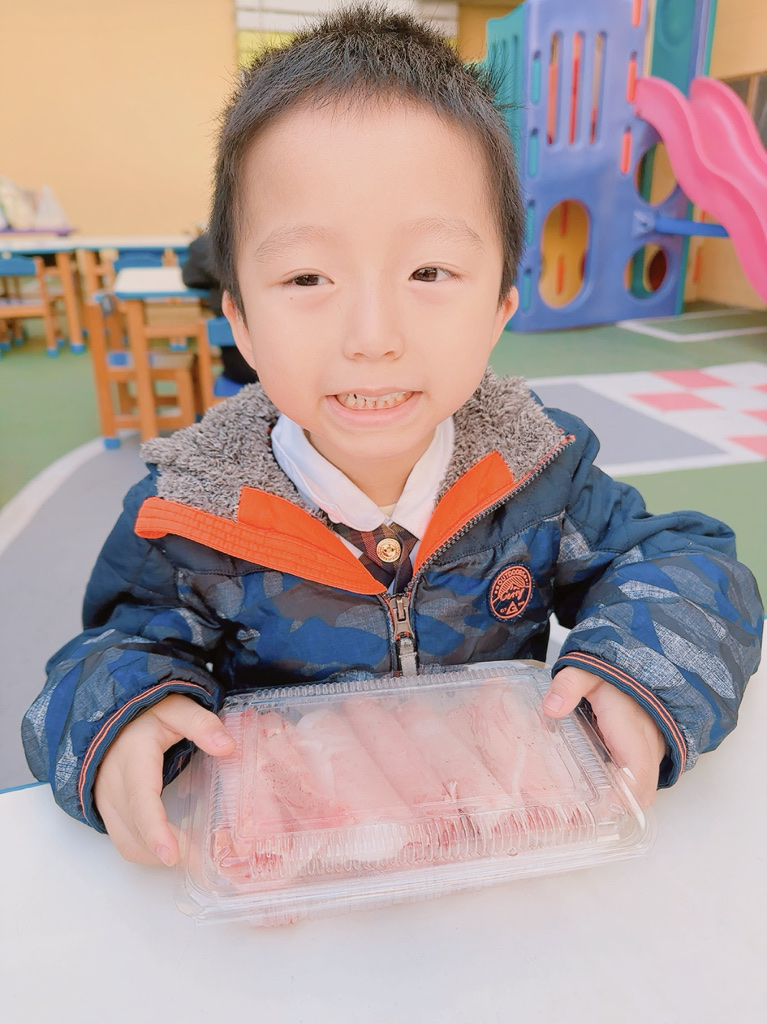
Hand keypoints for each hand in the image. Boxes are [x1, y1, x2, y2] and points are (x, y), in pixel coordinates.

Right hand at [93, 692, 235, 866]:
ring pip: (129, 843)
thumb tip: (227, 746)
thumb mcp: (175, 708)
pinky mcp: (111, 813)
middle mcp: (114, 786)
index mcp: (132, 759)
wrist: (112, 719)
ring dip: (159, 857)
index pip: (141, 799)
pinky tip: (177, 852)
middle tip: (208, 862)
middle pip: (137, 831)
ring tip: (197, 860)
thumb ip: (200, 724)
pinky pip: (127, 842)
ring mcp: (108, 803)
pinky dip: (149, 853)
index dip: (155, 830)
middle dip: (170, 852)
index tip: (171, 855)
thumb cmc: (145, 714)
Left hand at [542, 666, 665, 806]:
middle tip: (582, 819)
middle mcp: (647, 744)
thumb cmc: (615, 674)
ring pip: (642, 788)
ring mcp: (651, 751)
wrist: (642, 665)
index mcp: (632, 727)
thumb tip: (551, 707)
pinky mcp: (647, 754)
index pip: (639, 771)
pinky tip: (596, 795)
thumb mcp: (587, 673)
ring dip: (621, 802)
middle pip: (642, 790)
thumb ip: (568, 685)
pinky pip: (639, 781)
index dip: (625, 796)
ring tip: (585, 813)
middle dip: (618, 808)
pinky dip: (623, 792)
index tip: (603, 810)